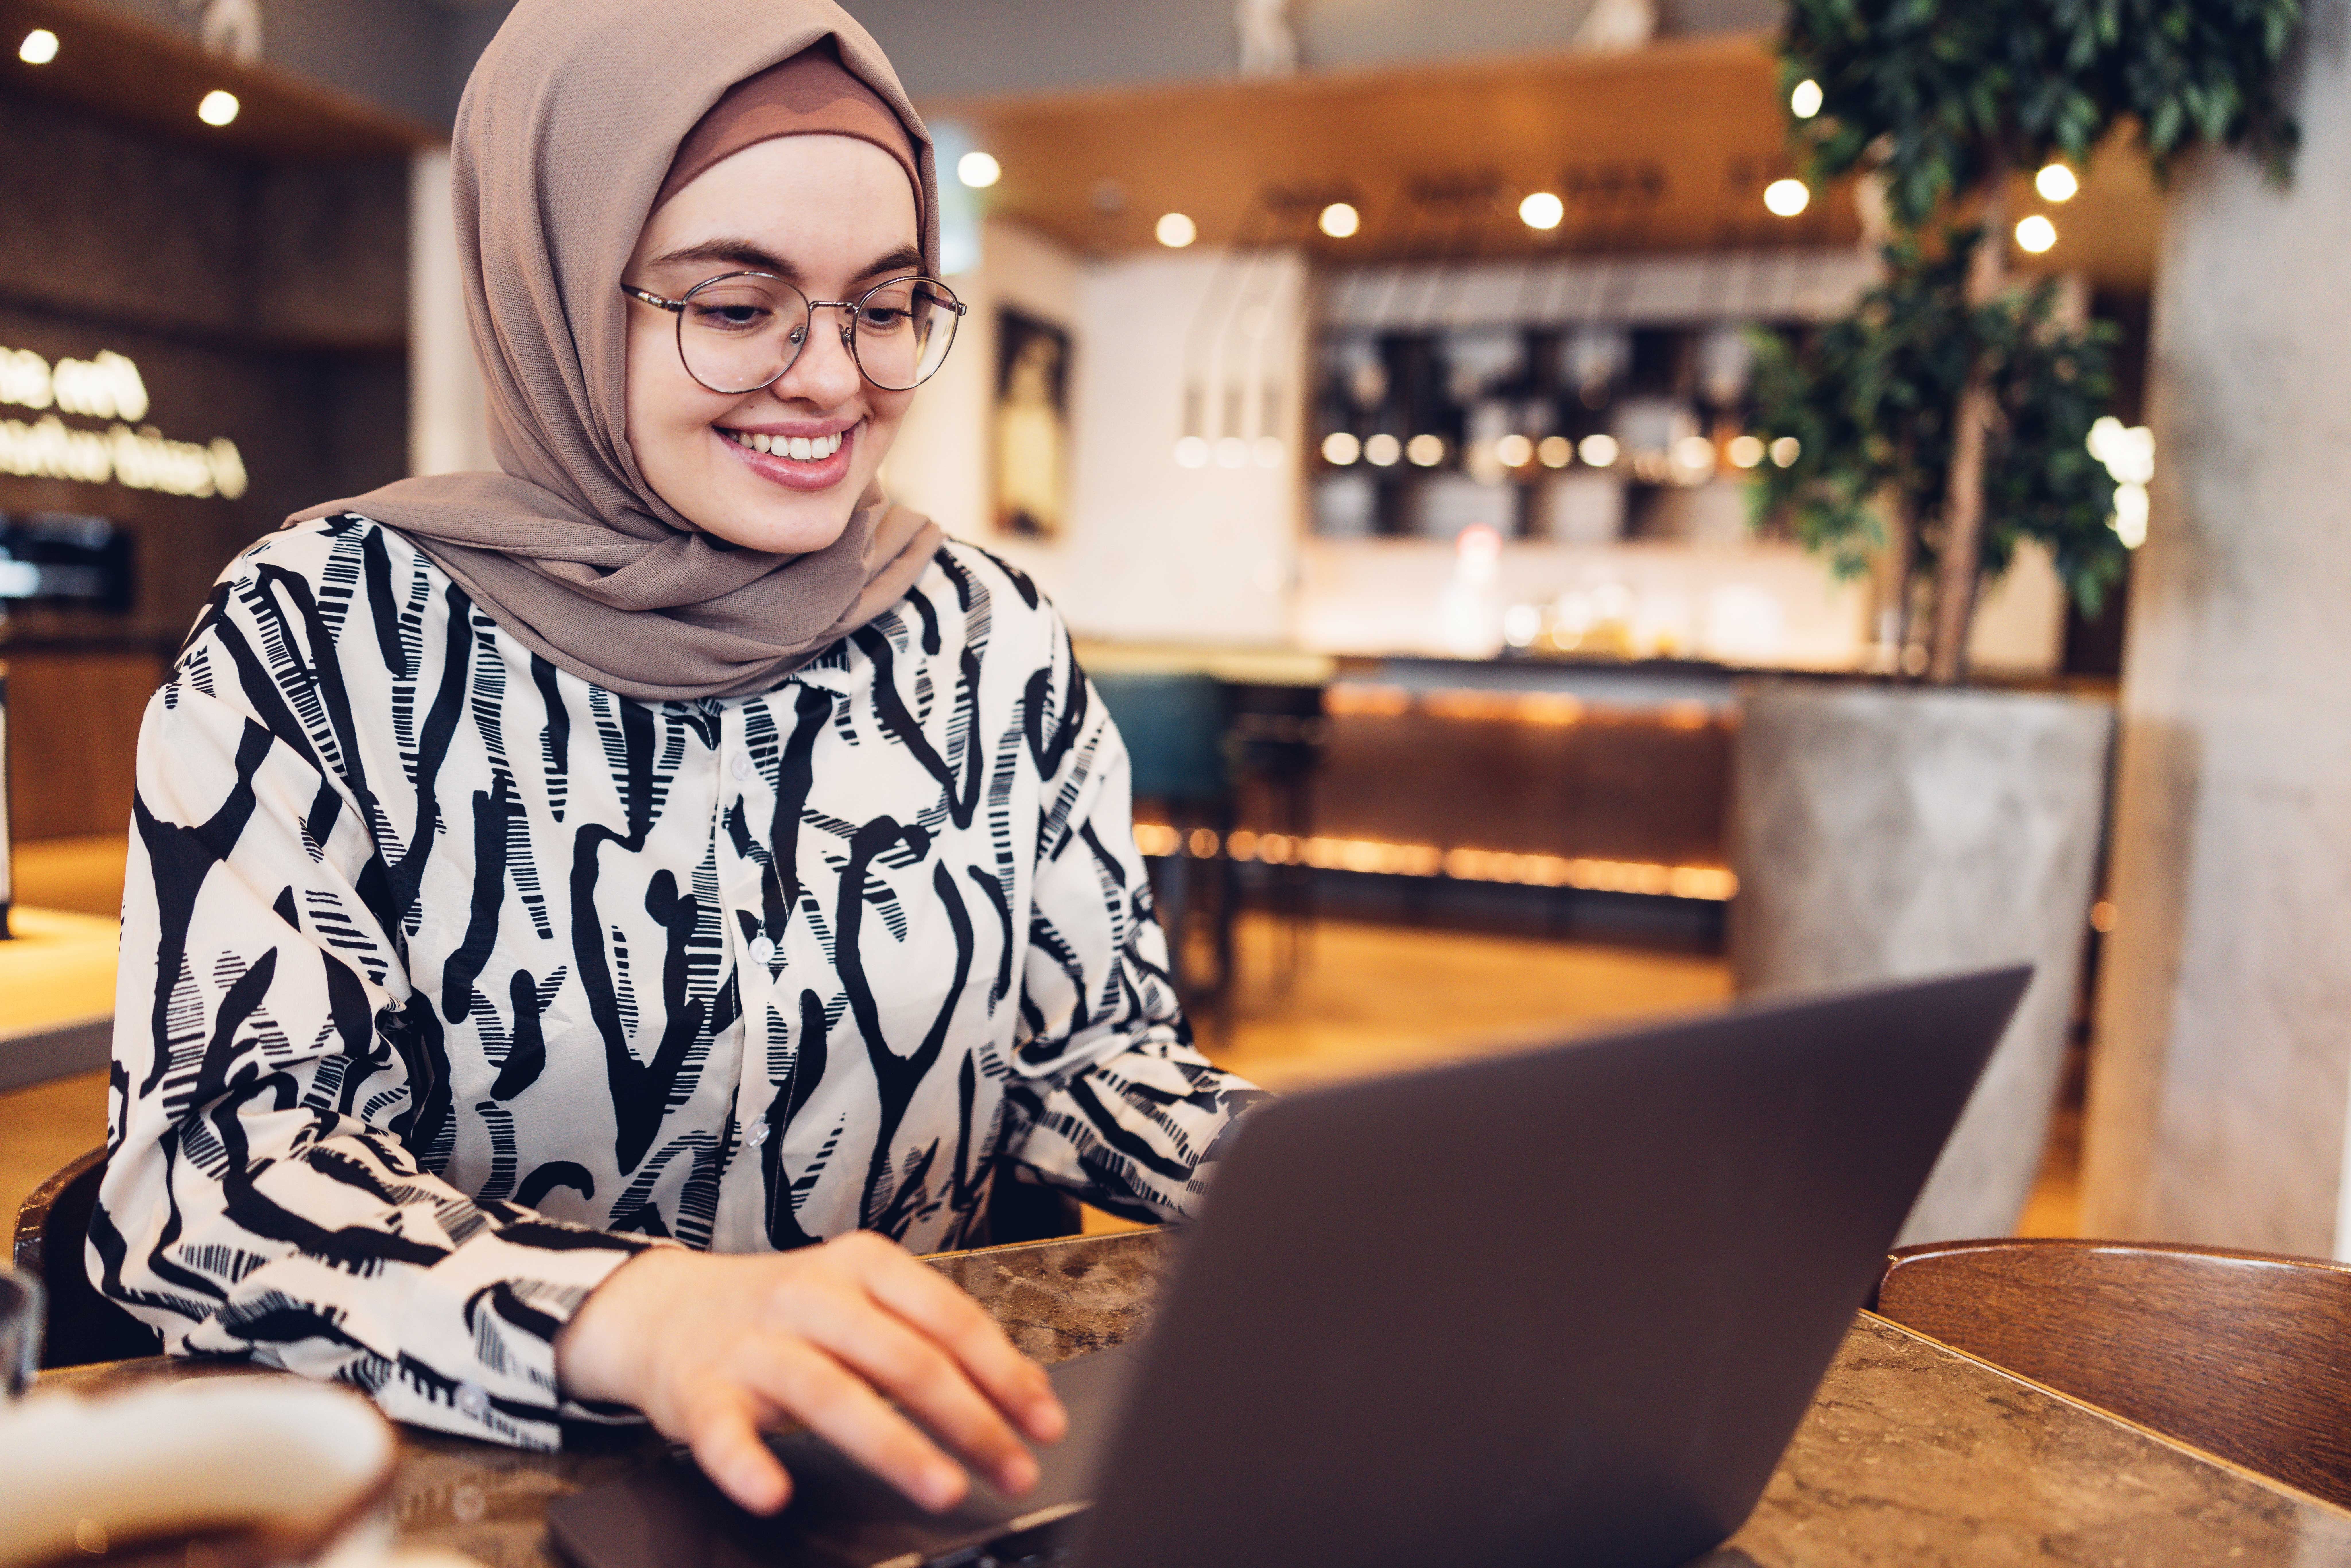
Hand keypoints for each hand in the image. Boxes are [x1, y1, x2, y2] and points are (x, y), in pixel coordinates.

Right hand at [555, 1233, 1067, 1515]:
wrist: (665, 1308)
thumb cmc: (785, 1313)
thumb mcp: (863, 1302)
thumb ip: (930, 1338)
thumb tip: (1019, 1393)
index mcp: (864, 1266)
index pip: (950, 1319)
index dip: (1004, 1373)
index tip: (1044, 1422)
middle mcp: (812, 1295)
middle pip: (904, 1358)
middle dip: (969, 1420)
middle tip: (1013, 1469)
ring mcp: (755, 1344)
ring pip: (831, 1393)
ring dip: (893, 1445)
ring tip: (942, 1487)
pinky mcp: (701, 1391)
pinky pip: (726, 1430)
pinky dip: (748, 1463)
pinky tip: (773, 1491)